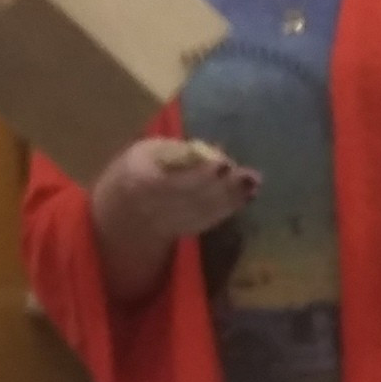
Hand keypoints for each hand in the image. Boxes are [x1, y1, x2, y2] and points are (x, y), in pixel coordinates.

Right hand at [92, 138, 256, 257]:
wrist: (126, 211)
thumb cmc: (137, 170)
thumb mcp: (146, 151)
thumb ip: (175, 151)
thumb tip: (210, 150)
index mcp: (141, 182)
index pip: (173, 181)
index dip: (200, 174)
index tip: (223, 164)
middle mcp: (157, 207)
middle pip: (195, 198)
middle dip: (225, 187)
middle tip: (250, 175)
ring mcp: (172, 223)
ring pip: (206, 211)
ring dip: (232, 199)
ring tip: (254, 185)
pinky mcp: (187, 231)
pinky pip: (210, 220)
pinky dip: (229, 209)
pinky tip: (247, 197)